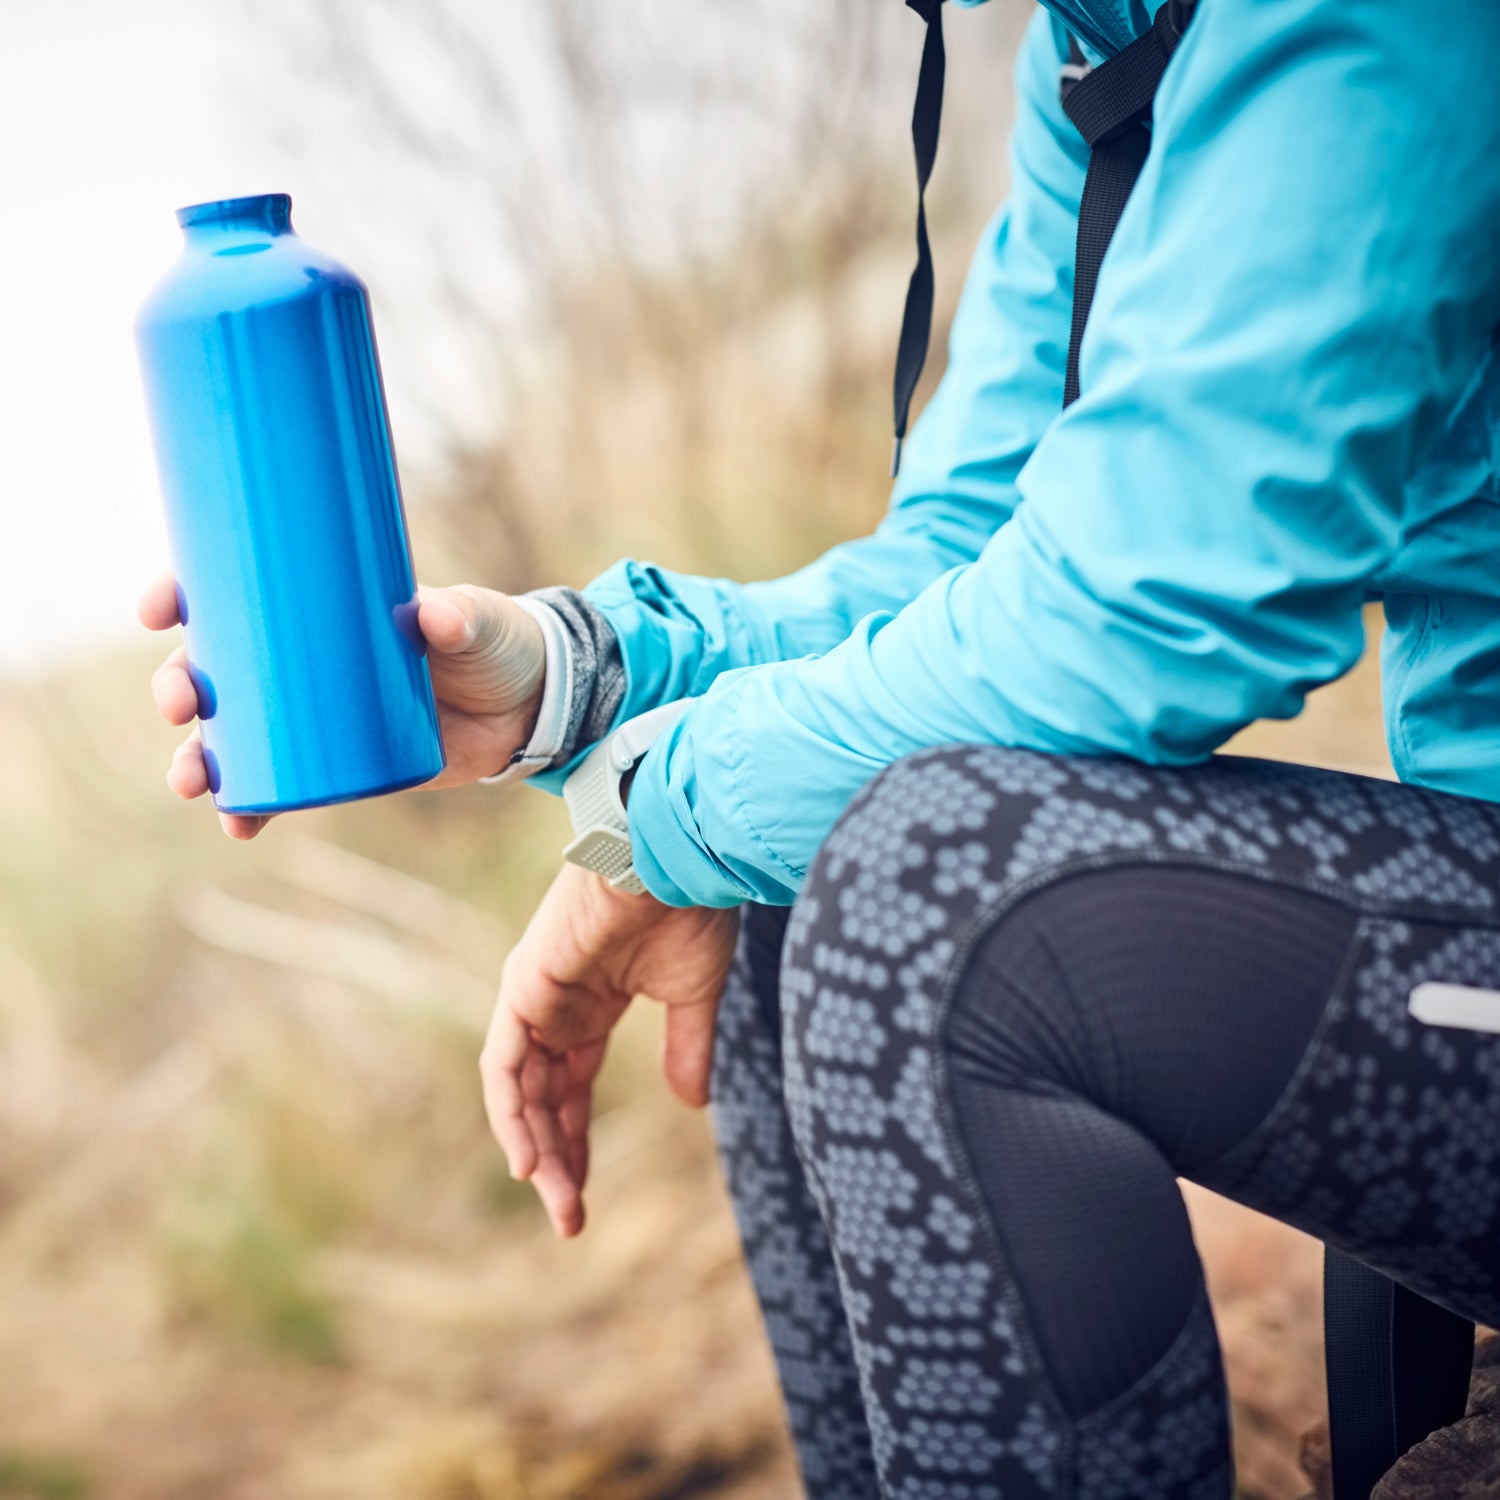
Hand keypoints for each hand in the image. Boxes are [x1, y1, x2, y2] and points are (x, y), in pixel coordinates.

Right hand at [138, 573, 546, 837]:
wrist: (529, 703)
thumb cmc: (492, 642)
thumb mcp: (476, 620)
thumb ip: (460, 616)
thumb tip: (435, 620)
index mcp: (317, 608)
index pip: (232, 595)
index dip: (182, 598)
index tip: (160, 608)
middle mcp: (301, 662)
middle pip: (214, 671)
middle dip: (180, 688)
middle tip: (181, 703)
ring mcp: (315, 718)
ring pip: (232, 737)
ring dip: (198, 759)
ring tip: (189, 780)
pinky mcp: (340, 764)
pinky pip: (279, 788)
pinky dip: (252, 807)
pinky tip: (238, 825)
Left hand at [480, 863, 738, 1236]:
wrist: (678, 857)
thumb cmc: (691, 910)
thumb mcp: (694, 996)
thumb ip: (687, 1049)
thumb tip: (691, 1105)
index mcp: (592, 1005)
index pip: (572, 1089)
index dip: (578, 1142)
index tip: (587, 1197)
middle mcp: (555, 1005)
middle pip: (544, 1099)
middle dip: (557, 1159)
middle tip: (572, 1220)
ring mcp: (535, 995)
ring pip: (521, 1090)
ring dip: (536, 1148)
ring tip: (557, 1201)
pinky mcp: (524, 987)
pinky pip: (505, 1065)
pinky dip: (512, 1113)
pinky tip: (529, 1161)